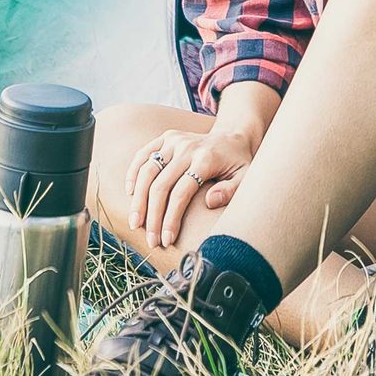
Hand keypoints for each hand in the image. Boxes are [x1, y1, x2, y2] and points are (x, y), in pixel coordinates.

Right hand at [125, 126, 254, 249]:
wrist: (233, 135)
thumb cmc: (238, 162)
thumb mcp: (245, 176)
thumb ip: (231, 190)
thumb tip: (210, 202)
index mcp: (205, 158)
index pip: (181, 193)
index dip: (171, 219)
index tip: (166, 240)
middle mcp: (187, 147)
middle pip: (161, 185)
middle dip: (153, 216)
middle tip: (150, 240)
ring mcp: (174, 140)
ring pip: (148, 170)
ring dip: (138, 199)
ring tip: (135, 224)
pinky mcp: (166, 137)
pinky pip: (143, 153)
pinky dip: (133, 172)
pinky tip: (130, 193)